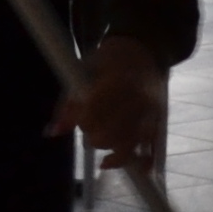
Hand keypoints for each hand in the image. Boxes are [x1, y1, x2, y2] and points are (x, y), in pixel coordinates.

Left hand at [50, 37, 167, 170]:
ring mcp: (152, 112)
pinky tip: (116, 162)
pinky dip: (133, 161)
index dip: (82, 119)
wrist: (143, 49)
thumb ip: (69, 102)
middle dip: (93, 135)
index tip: (78, 115)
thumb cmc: (109, 59)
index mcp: (119, 81)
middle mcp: (138, 99)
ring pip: (128, 145)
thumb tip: (53, 132)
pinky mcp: (159, 122)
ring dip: (109, 149)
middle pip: (111, 133)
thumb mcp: (84, 69)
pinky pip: (148, 150)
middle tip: (88, 125)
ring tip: (98, 143)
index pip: (95, 112)